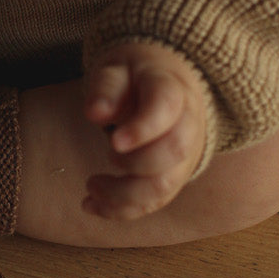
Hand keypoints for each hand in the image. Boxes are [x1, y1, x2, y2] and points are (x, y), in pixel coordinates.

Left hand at [82, 42, 206, 220]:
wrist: (168, 84)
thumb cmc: (135, 76)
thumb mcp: (117, 68)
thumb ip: (107, 88)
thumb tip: (95, 113)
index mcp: (171, 88)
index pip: (166, 107)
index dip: (143, 127)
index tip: (114, 141)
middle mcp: (187, 124)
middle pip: (174, 151)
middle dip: (137, 162)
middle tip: (109, 153)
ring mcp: (185, 155)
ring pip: (166, 185)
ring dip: (125, 195)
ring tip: (91, 187)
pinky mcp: (174, 177)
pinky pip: (154, 201)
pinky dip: (123, 209)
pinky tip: (92, 205)